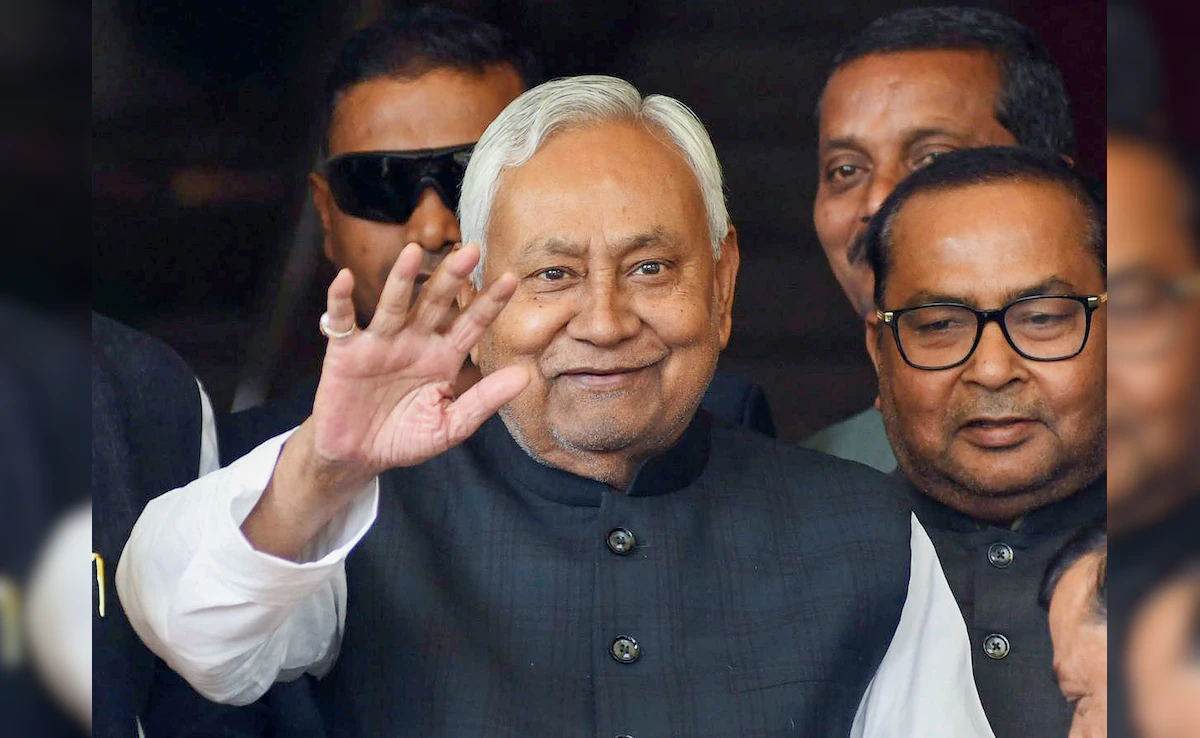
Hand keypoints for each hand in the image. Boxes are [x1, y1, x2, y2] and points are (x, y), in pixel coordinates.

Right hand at [310, 241, 527, 476]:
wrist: (359, 456)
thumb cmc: (405, 437)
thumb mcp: (450, 425)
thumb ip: (483, 401)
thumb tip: (525, 377)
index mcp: (444, 357)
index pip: (471, 324)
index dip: (490, 303)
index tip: (512, 280)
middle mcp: (415, 341)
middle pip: (436, 304)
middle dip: (452, 278)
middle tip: (471, 251)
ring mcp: (380, 343)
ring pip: (394, 305)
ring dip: (402, 279)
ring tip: (413, 252)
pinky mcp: (346, 352)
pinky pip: (342, 321)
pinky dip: (340, 300)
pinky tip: (344, 278)